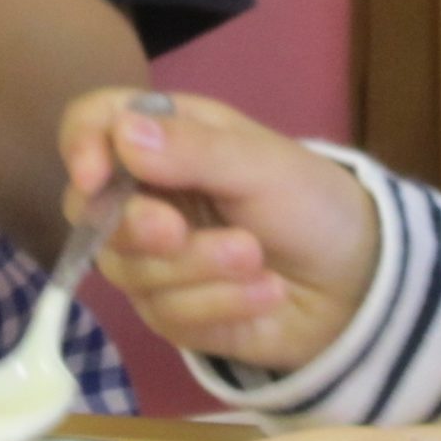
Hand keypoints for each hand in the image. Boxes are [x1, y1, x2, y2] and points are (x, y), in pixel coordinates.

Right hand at [60, 90, 380, 373]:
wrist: (359, 283)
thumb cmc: (310, 202)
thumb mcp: (260, 164)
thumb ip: (192, 149)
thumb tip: (120, 134)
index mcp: (164, 138)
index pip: (91, 124)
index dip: (80, 145)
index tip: (94, 176)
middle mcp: (146, 195)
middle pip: (89, 211)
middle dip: (135, 226)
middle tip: (177, 231)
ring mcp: (154, 259)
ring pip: (129, 271)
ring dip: (197, 269)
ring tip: (256, 260)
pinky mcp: (172, 314)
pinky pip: (165, 315)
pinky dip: (219, 305)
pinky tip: (266, 294)